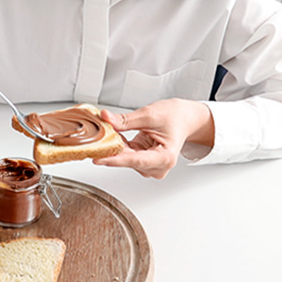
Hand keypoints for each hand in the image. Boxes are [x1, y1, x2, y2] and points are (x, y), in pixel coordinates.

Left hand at [95, 99, 214, 178]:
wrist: (184, 118)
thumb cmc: (175, 117)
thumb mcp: (150, 115)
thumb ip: (125, 120)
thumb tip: (106, 119)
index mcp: (165, 157)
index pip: (135, 160)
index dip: (114, 159)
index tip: (97, 158)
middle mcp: (159, 167)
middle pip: (128, 161)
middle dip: (113, 148)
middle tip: (98, 134)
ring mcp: (151, 166)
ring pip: (125, 159)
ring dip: (117, 146)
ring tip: (113, 130)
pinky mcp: (144, 163)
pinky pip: (126, 155)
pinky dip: (120, 145)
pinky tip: (118, 135)